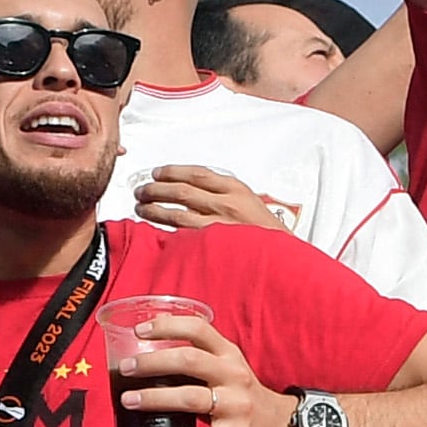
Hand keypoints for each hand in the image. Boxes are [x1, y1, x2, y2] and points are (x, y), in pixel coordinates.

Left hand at [113, 311, 300, 426]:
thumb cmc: (247, 398)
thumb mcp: (231, 369)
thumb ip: (201, 359)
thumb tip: (153, 352)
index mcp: (229, 356)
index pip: (198, 329)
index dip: (167, 326)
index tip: (140, 330)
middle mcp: (233, 376)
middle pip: (188, 360)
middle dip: (152, 363)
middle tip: (126, 368)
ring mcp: (235, 407)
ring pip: (189, 397)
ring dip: (154, 398)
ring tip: (129, 400)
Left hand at [131, 165, 294, 235]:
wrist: (284, 255)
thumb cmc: (266, 231)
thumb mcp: (249, 200)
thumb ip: (223, 192)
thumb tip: (192, 187)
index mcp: (236, 189)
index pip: (197, 174)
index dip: (172, 171)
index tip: (157, 173)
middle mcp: (226, 204)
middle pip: (182, 191)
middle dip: (157, 190)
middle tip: (142, 191)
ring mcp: (219, 226)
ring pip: (177, 214)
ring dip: (154, 210)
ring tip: (141, 209)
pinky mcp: (214, 247)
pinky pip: (183, 237)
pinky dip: (166, 232)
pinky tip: (154, 231)